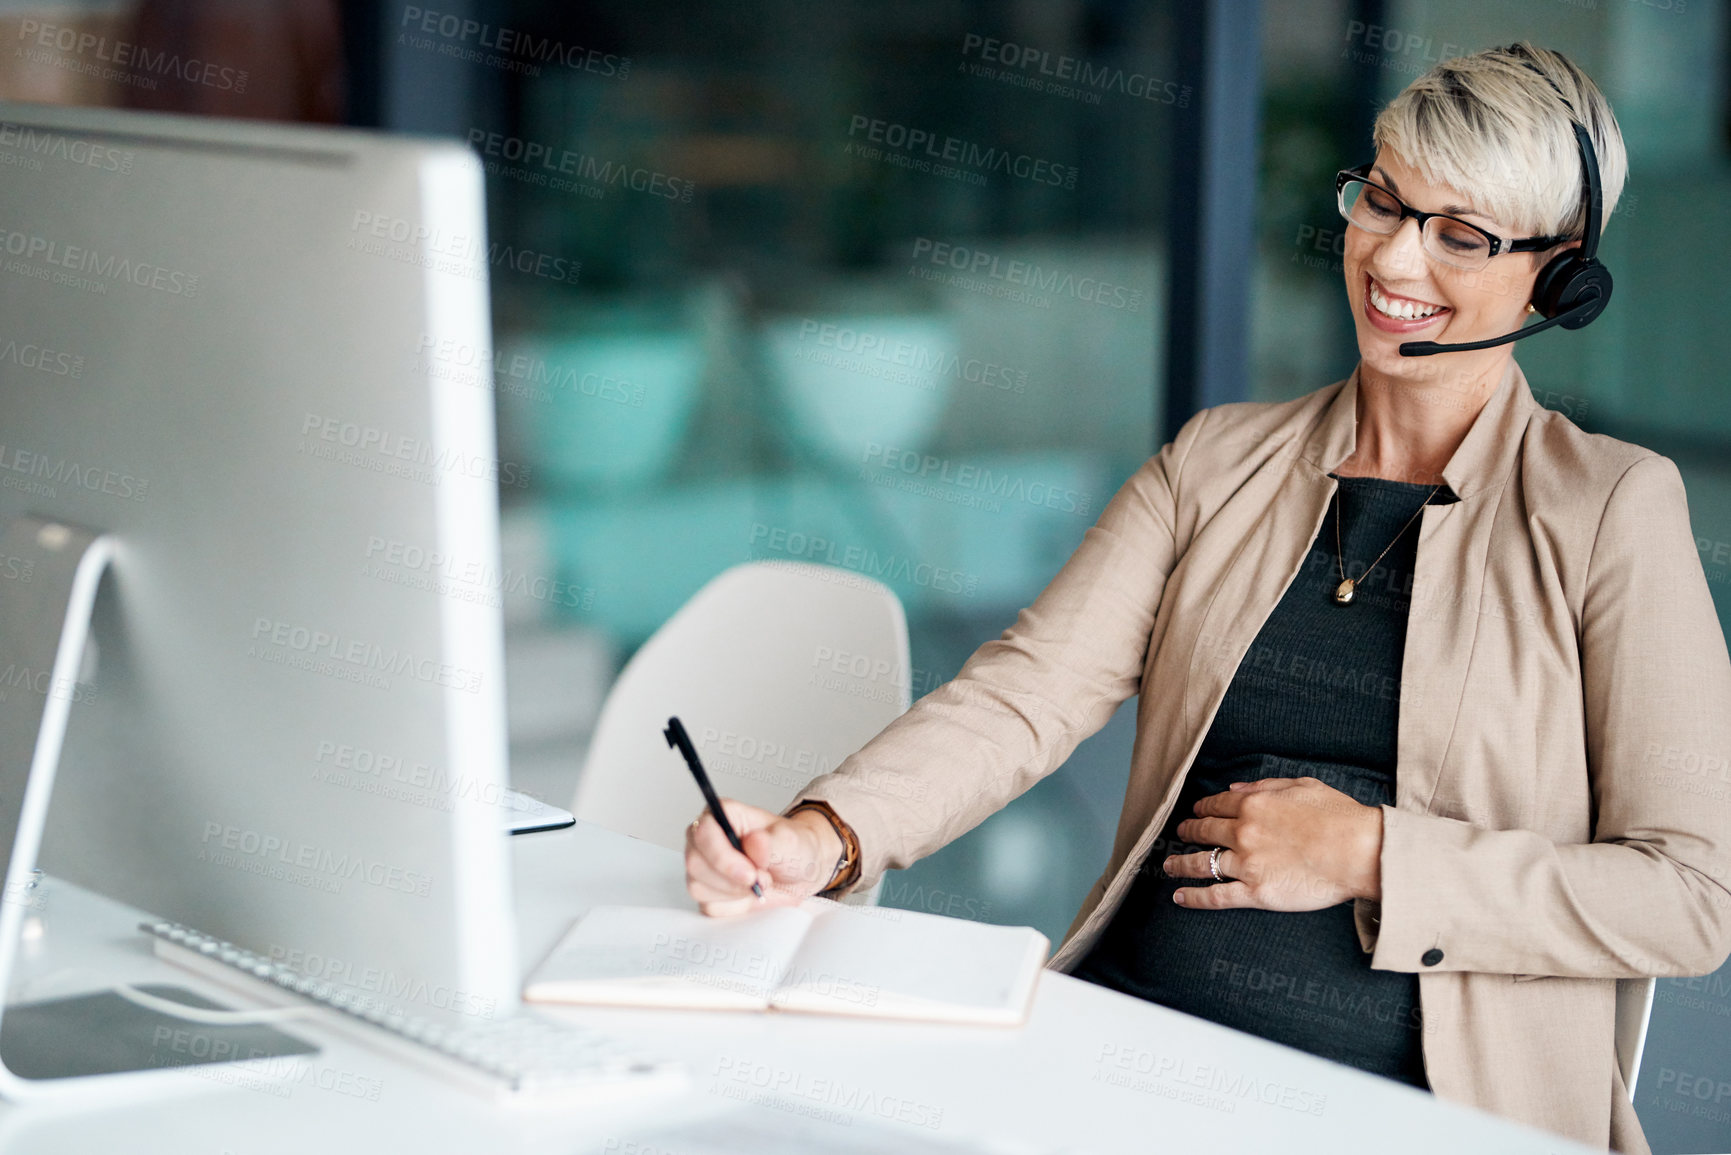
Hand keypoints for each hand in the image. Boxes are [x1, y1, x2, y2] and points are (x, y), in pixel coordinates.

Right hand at [684, 799, 843, 916]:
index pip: (703, 832)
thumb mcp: (792, 842)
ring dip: (734, 893)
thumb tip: (754, 842)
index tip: (749, 873)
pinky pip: (709, 907)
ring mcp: (704, 867)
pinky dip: (735, 907)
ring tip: (759, 885)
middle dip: (731, 880)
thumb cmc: (792, 849)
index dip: (722, 856)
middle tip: (762, 880)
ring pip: (698, 887)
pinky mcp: (707, 892)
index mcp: (723, 814)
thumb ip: (773, 842)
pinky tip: (749, 896)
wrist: (799, 873)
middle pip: (695, 862)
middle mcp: (706, 839)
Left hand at [1163, 777, 1382, 910]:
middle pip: (1205, 831)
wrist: (1360, 851)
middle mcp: (1244, 832)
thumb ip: (1265, 784)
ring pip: (1202, 863)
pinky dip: (1194, 897)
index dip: (1202, 809)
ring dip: (1180, 864)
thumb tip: (1236, 786)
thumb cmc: (1339, 816)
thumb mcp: (1302, 785)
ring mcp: (1247, 863)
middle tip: (1180, 833)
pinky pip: (1216, 896)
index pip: (1218, 805)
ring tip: (1168, 866)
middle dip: (1189, 831)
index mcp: (1255, 803)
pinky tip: (1179, 898)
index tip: (1196, 812)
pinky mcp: (1256, 893)